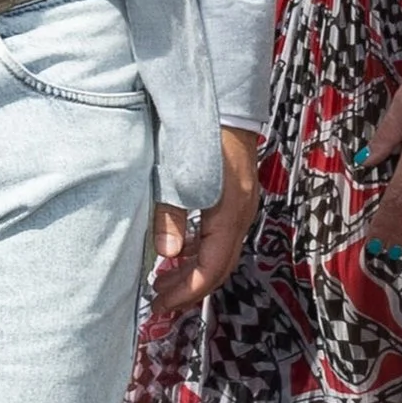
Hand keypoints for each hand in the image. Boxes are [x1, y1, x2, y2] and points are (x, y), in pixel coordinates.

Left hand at [148, 127, 260, 317]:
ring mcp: (242, 203)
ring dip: (194, 269)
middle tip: (159, 299)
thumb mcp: (175, 174)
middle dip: (190, 287)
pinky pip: (221, 234)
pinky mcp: (236, 195)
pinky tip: (180, 249)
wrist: (224, 98)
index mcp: (229, 212)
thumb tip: (167, 255)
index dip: (186, 292)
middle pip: (220, 266)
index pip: (211, 269)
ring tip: (163, 278)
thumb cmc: (200, 131)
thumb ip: (170, 215)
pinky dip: (200, 250)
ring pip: (221, 251)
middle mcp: (241, 212)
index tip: (159, 304)